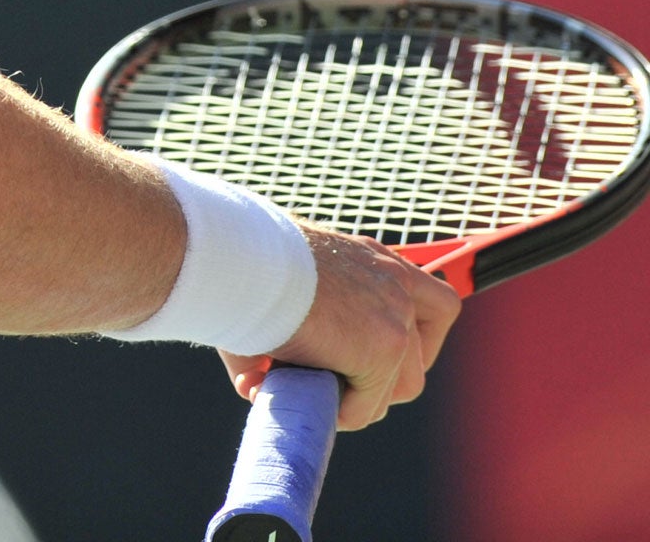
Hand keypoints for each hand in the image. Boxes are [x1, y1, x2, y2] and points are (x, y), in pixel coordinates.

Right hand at [217, 226, 461, 430]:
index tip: (366, 353)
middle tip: (336, 380)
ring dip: (361, 399)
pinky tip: (307, 398)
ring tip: (316, 392)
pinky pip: (368, 405)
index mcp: (371, 257)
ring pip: (402, 385)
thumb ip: (284, 329)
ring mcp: (395, 316)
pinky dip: (341, 413)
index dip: (410, 337)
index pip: (429, 300)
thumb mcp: (278, 287)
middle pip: (421, 350)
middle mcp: (394, 280)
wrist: (241, 258)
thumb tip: (255, 383)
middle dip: (383, 377)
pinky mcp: (384, 347)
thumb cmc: (242, 264)